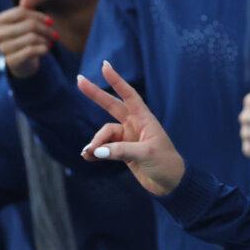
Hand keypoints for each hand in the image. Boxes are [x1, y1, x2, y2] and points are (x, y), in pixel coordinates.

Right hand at [0, 0, 56, 78]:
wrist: (23, 62)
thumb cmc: (24, 37)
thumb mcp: (25, 21)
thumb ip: (27, 7)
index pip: (22, 12)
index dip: (39, 16)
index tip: (50, 22)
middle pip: (29, 25)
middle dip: (46, 29)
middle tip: (54, 34)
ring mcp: (2, 49)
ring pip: (32, 38)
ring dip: (45, 40)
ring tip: (49, 42)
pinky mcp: (11, 61)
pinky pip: (32, 50)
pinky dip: (43, 49)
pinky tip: (46, 49)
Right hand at [79, 61, 185, 195]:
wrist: (171, 184)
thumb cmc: (165, 163)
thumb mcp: (146, 154)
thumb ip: (121, 150)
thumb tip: (96, 150)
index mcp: (144, 119)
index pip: (129, 95)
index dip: (117, 80)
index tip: (105, 65)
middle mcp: (134, 125)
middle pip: (111, 105)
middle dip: (95, 94)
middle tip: (79, 80)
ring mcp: (127, 138)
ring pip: (104, 134)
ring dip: (95, 143)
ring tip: (89, 154)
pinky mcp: (122, 152)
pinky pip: (104, 148)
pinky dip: (95, 152)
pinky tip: (88, 157)